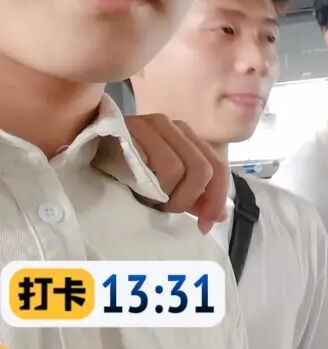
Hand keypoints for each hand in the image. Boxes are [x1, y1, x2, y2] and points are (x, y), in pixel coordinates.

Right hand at [125, 114, 228, 233]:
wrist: (86, 153)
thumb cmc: (127, 172)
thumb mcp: (166, 185)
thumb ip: (194, 196)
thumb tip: (219, 215)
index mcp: (190, 138)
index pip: (218, 166)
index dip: (217, 198)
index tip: (205, 224)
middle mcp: (175, 126)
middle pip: (202, 169)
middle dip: (188, 199)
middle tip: (167, 211)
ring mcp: (151, 124)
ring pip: (177, 169)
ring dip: (164, 195)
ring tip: (148, 201)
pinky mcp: (129, 128)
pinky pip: (148, 162)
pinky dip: (148, 185)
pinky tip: (137, 190)